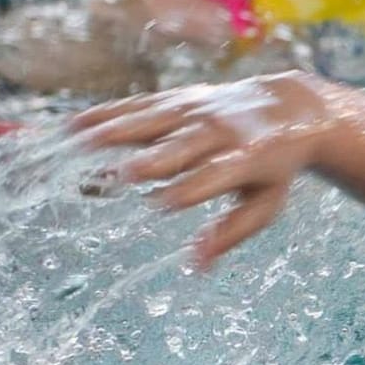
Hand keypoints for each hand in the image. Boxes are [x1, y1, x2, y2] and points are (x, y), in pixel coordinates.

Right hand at [70, 72, 341, 265]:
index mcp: (246, 158)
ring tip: (79, 143)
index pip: (212, 177)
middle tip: (119, 176)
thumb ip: (232, 233)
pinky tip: (75, 124)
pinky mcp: (178, 98)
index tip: (158, 205)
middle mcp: (219, 130)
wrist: (289, 108)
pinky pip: (139, 105)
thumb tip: (196, 267)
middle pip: (179, 146)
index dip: (186, 190)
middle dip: (152, 161)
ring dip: (116, 131)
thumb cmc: (274, 169)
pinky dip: (107, 113)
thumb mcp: (265, 204)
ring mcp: (196, 109)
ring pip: (151, 120)